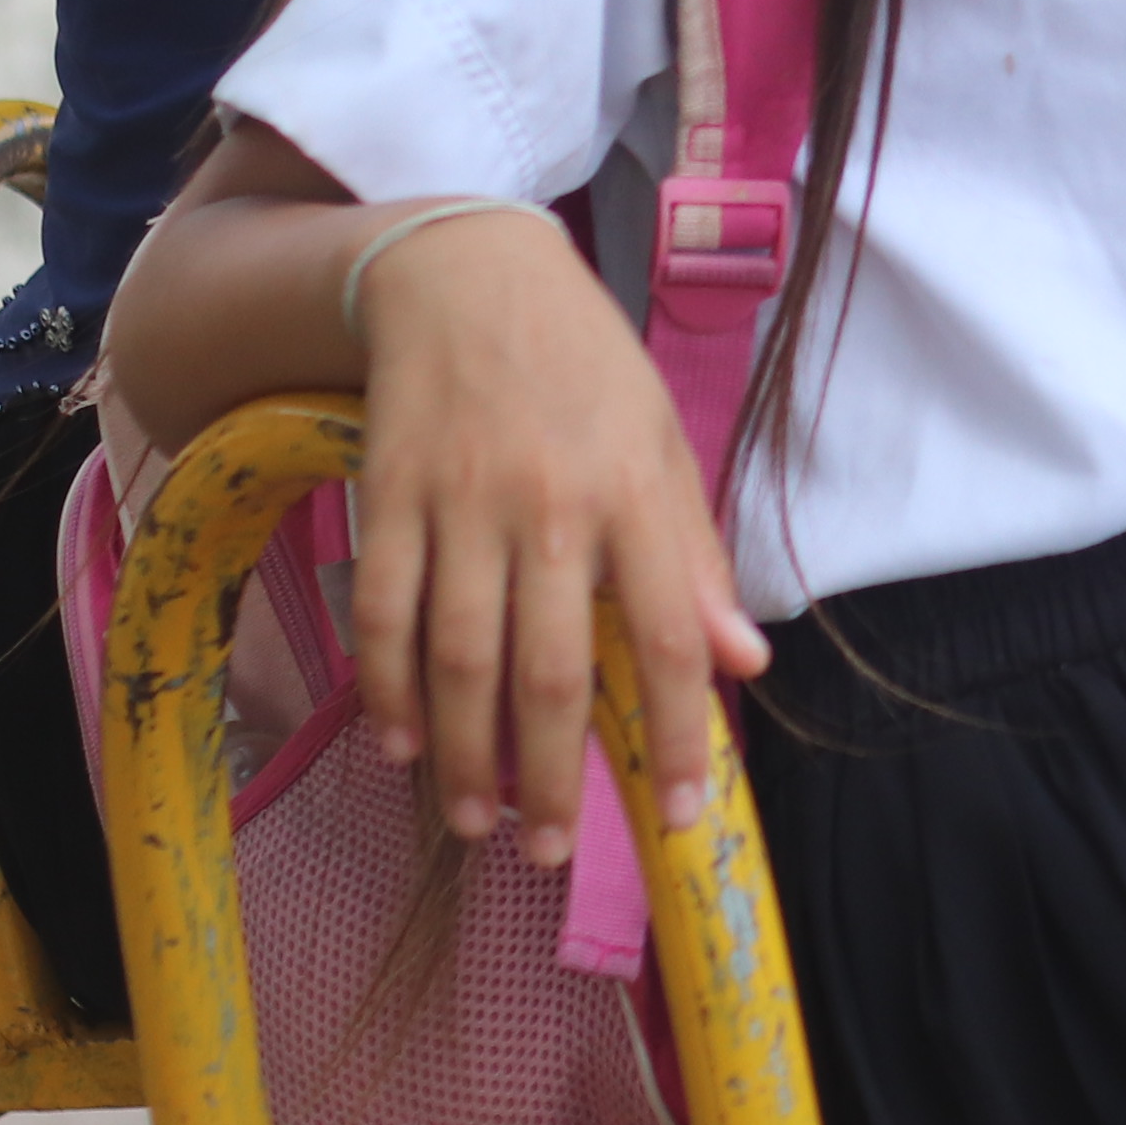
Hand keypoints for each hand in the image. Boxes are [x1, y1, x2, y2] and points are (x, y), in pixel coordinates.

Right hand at [335, 208, 764, 872]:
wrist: (466, 270)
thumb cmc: (583, 365)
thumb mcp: (662, 442)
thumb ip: (694, 558)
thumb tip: (743, 665)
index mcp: (634, 495)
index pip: (668, 639)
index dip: (677, 737)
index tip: (681, 817)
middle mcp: (548, 507)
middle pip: (548, 674)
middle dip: (550, 780)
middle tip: (547, 854)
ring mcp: (460, 504)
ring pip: (457, 659)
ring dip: (464, 756)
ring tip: (477, 823)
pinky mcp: (388, 497)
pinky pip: (382, 614)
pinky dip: (387, 690)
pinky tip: (404, 745)